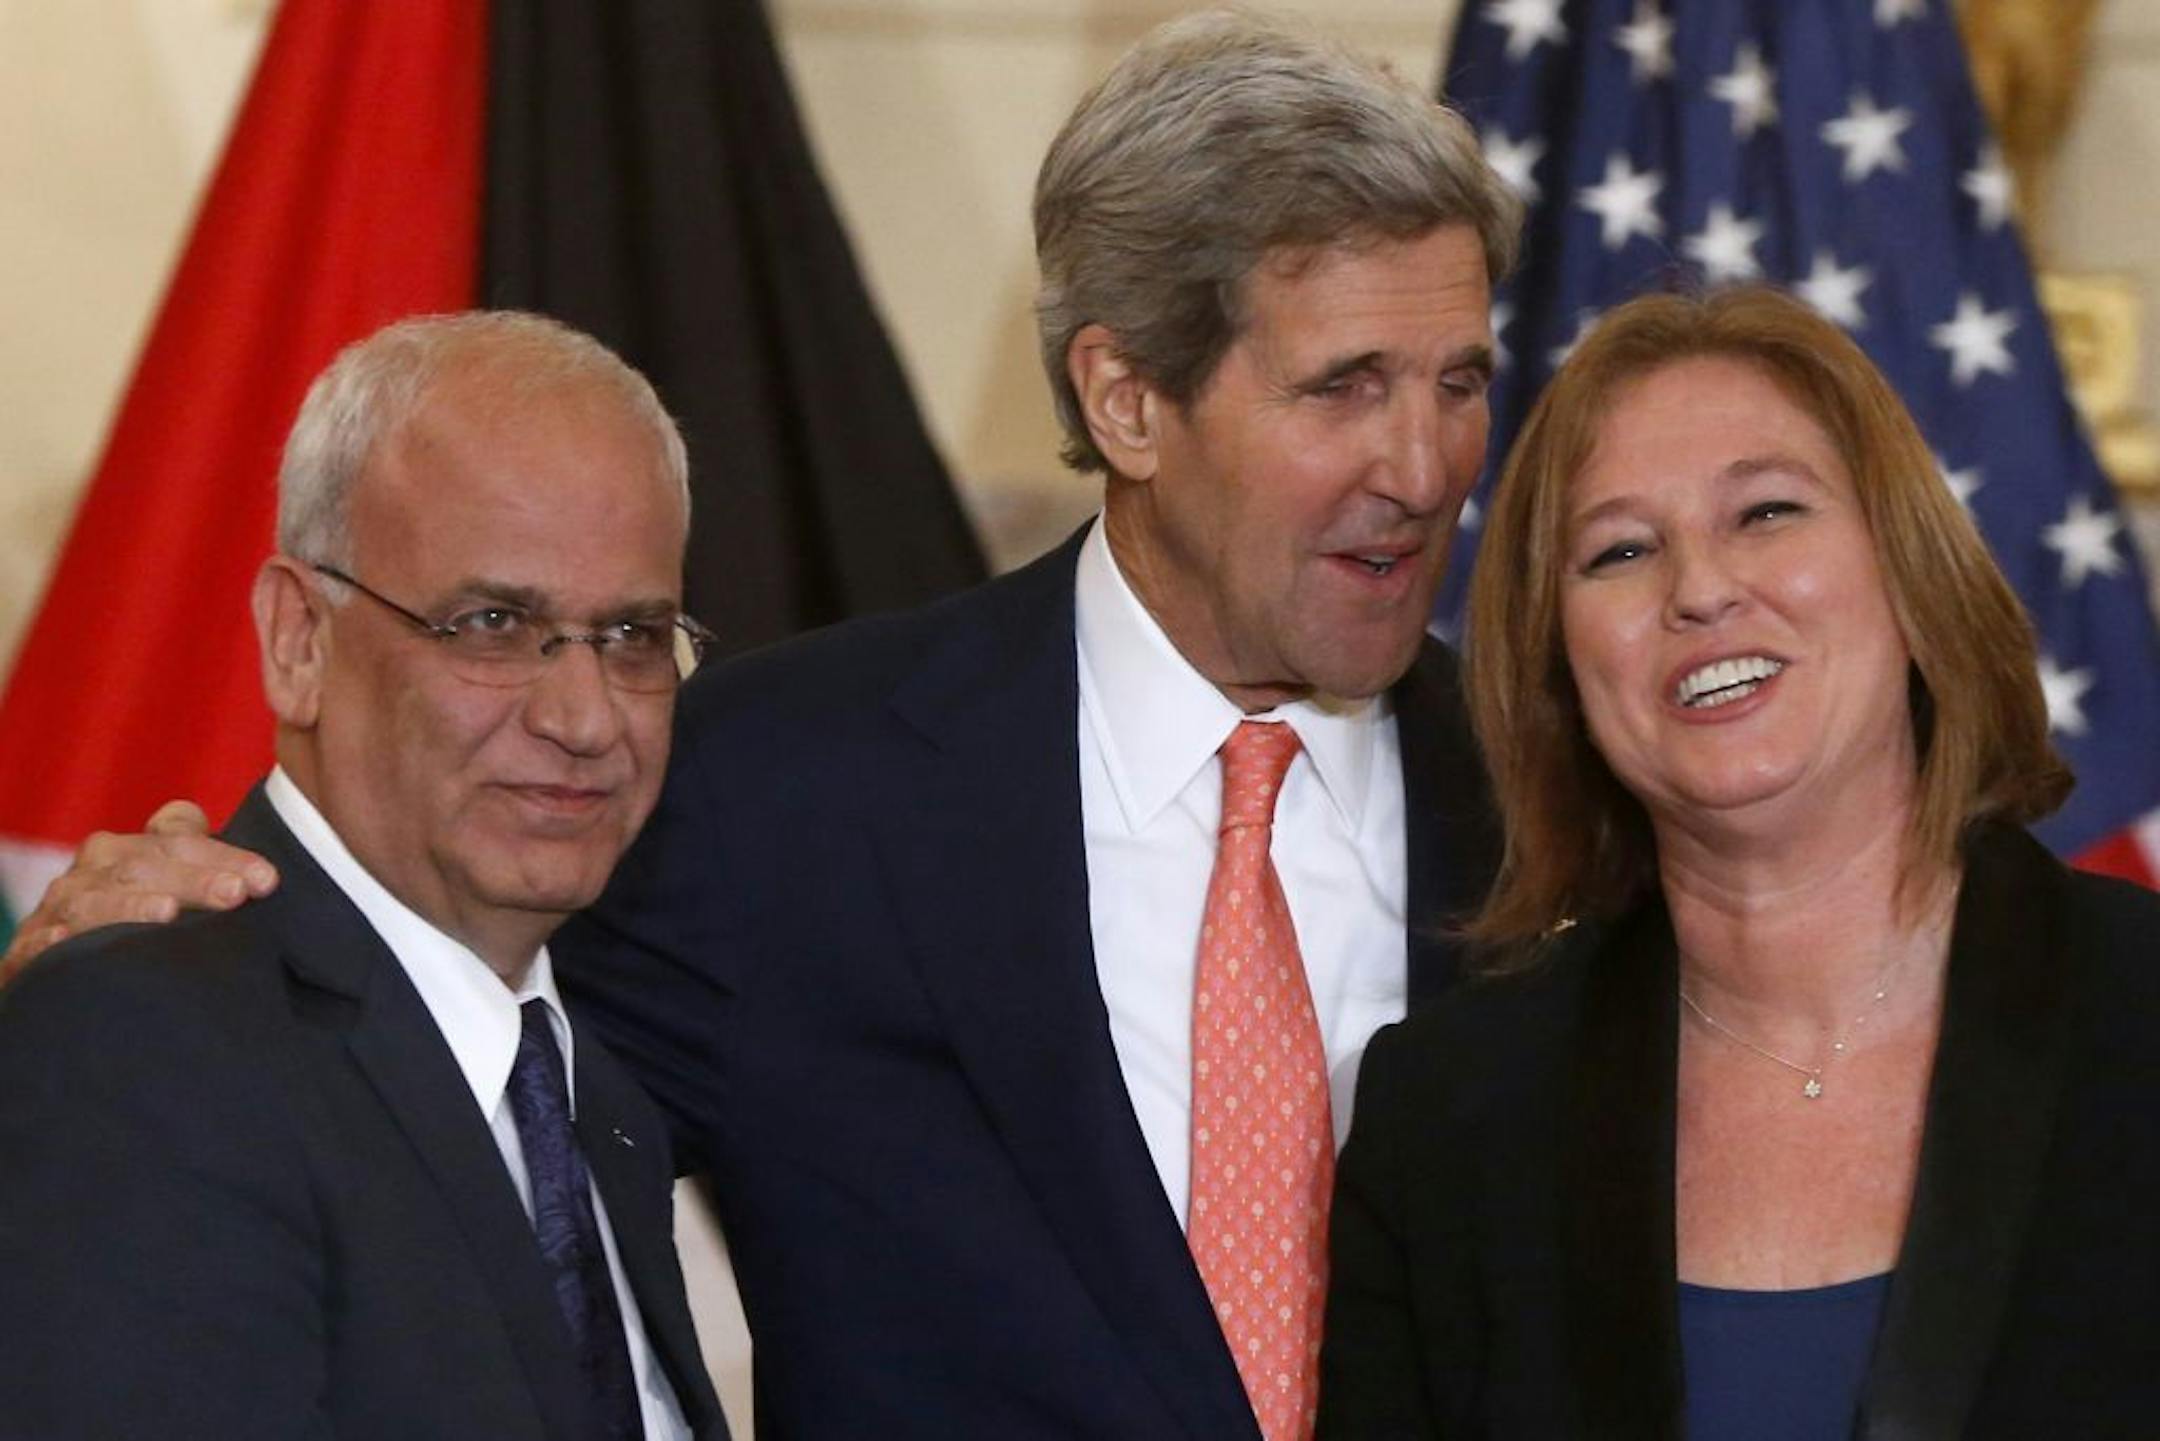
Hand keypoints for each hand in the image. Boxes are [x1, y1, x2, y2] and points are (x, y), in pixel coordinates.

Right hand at [0, 801, 278, 985]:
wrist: (69, 974)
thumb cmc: (139, 926)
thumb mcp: (174, 892)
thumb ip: (210, 874)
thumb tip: (269, 878)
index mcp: (133, 848)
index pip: (179, 837)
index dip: (224, 854)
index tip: (268, 881)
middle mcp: (95, 868)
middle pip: (147, 864)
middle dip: (194, 879)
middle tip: (236, 895)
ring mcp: (60, 906)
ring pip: (96, 899)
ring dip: (129, 905)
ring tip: (165, 914)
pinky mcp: (27, 950)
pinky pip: (39, 943)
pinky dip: (55, 942)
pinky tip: (71, 944)